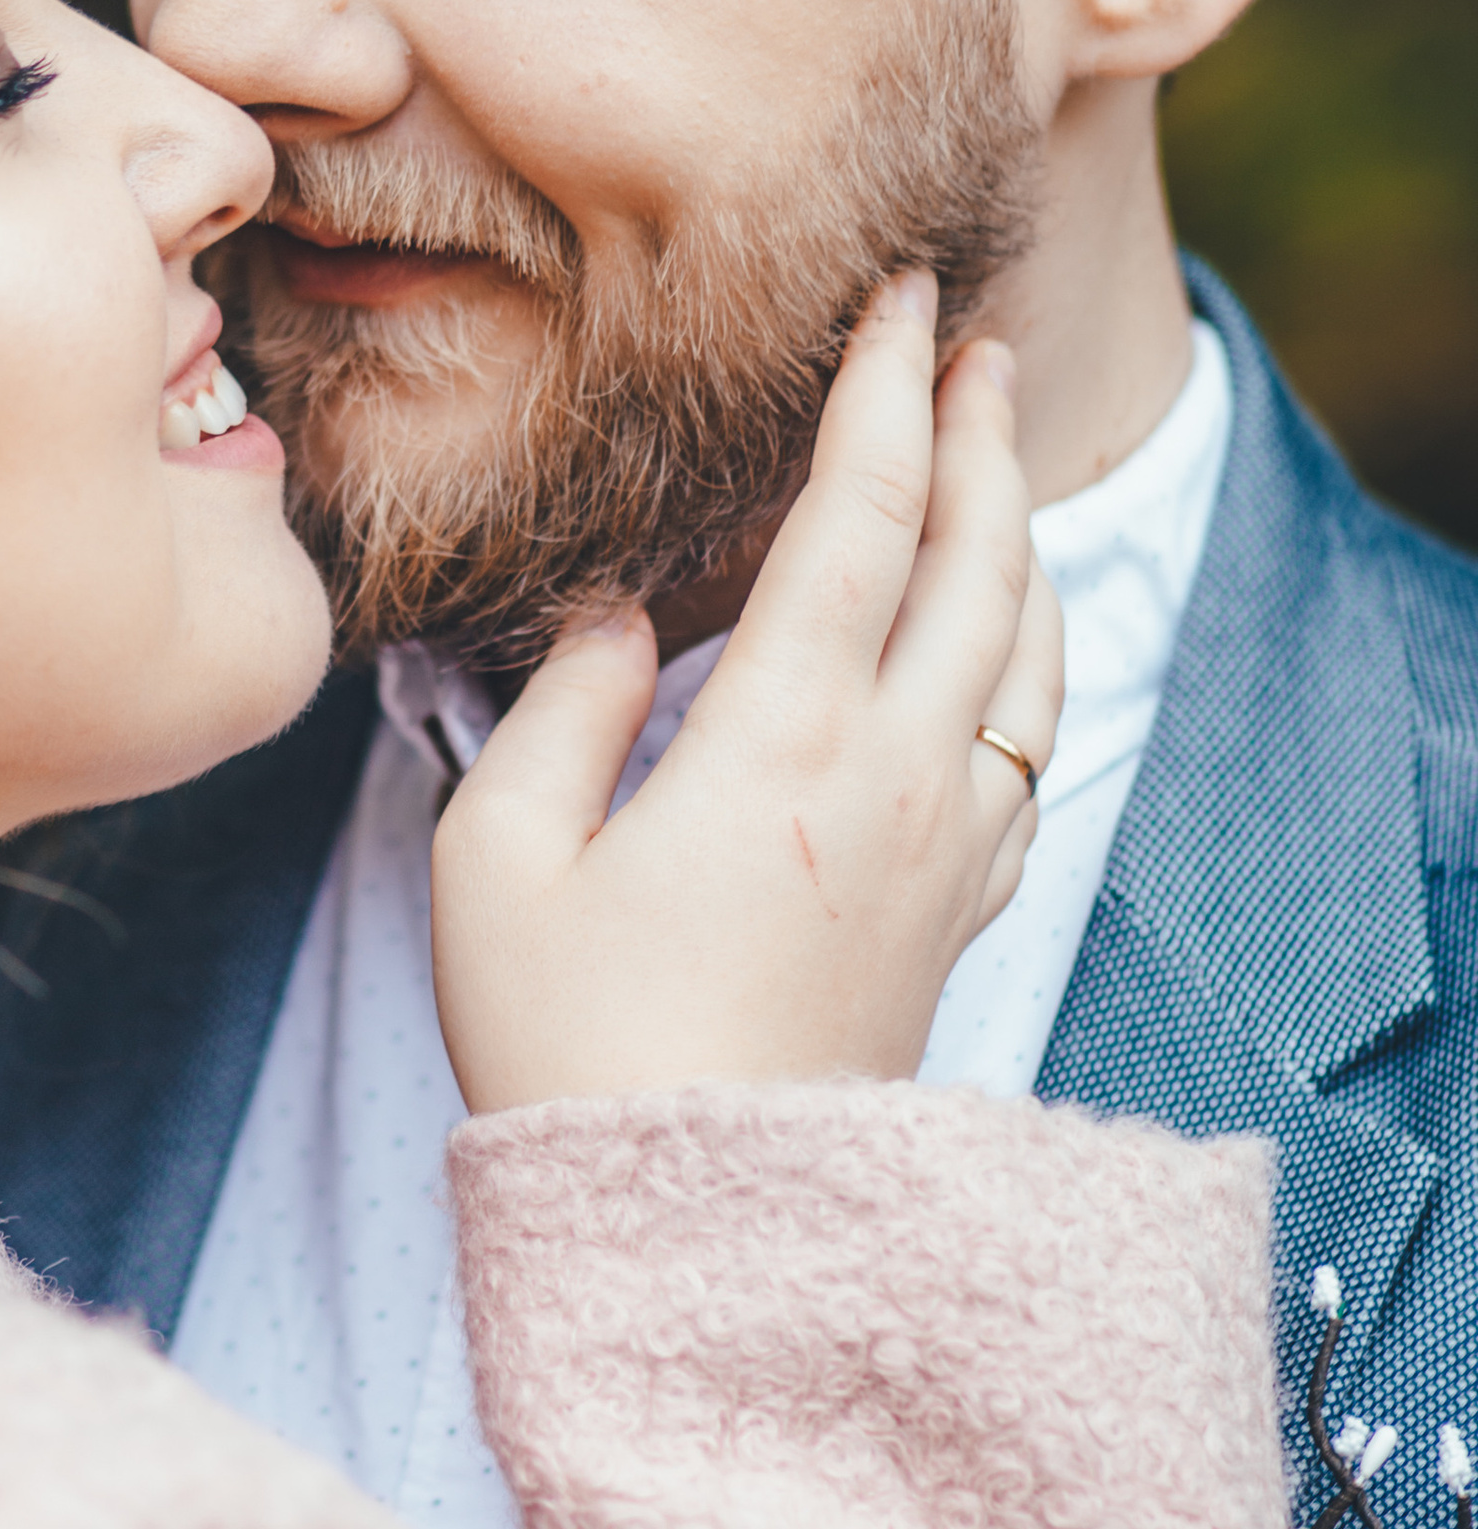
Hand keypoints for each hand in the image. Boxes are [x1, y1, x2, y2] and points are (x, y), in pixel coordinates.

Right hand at [430, 274, 1061, 1113]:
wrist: (699, 1227)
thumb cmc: (569, 1049)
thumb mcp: (498, 862)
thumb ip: (561, 708)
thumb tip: (619, 615)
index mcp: (780, 743)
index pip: (859, 518)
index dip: (884, 393)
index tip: (901, 301)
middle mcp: (893, 780)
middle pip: (977, 562)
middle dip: (977, 434)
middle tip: (969, 342)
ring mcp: (942, 851)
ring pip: (1027, 653)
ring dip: (1019, 537)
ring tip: (995, 467)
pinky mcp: (953, 917)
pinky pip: (1029, 755)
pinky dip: (1029, 665)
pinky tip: (1004, 652)